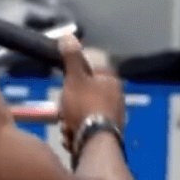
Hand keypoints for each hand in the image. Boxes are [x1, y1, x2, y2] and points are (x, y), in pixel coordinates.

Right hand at [57, 35, 124, 153]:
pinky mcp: (105, 133)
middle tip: (64, 108)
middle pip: (82, 91)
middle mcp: (115, 95)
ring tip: (68, 125)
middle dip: (68, 102)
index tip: (65, 82)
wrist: (94, 143)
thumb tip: (68, 36)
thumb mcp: (74, 78)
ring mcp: (111, 115)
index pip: (90, 66)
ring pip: (80, 111)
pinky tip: (72, 136)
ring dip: (69, 119)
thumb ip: (71, 57)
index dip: (73, 73)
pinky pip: (84, 127)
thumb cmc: (85, 107)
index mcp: (110, 79)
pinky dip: (75, 132)